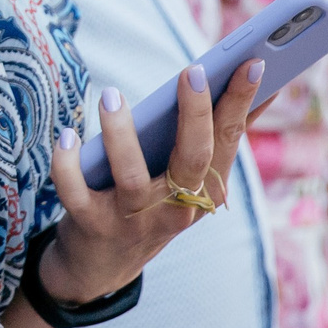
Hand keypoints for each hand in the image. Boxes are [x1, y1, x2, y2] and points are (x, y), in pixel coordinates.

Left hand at [38, 60, 259, 308]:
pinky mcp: (92, 225)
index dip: (241, 102)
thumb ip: (220, 132)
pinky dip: (68, 164)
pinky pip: (76, 194)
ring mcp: (134, 218)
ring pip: (132, 176)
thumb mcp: (192, 177)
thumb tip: (260, 80)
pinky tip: (66, 137)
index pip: (229, 140)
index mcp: (206, 189)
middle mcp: (176, 207)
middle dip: (195, 114)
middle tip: (192, 70)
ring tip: (112, 96)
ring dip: (121, 134)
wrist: (103, 263)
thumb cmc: (153, 202)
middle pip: (193, 159)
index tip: (251, 63)